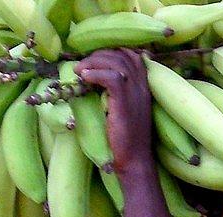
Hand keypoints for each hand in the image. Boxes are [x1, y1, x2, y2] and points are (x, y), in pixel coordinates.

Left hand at [75, 49, 152, 176]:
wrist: (134, 160)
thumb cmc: (126, 139)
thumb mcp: (125, 111)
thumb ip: (117, 95)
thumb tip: (95, 82)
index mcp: (144, 86)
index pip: (132, 55)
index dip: (112, 51)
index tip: (94, 59)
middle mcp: (142, 86)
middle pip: (122, 54)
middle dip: (98, 54)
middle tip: (82, 65)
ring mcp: (135, 93)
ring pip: (116, 62)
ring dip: (93, 62)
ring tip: (78, 70)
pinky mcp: (125, 102)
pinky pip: (111, 77)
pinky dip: (95, 74)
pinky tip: (84, 78)